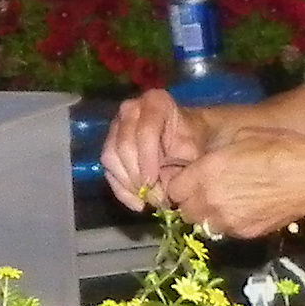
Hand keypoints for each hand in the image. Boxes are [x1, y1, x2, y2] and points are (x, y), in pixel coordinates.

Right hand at [96, 90, 204, 212]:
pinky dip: (122, 190)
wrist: (192, 141)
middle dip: (138, 175)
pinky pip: (108, 170)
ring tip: (149, 200)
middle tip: (154, 196)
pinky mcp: (110, 146)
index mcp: (156, 102)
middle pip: (124, 145)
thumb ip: (181, 164)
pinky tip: (138, 203)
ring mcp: (117, 126)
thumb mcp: (196, 149)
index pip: (145, 130)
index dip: (147, 159)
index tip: (154, 182)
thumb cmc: (196, 143)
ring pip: (111, 157)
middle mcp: (131, 109)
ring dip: (129, 184)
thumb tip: (164, 188)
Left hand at [160, 126, 304, 241]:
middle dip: (191, 201)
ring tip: (225, 200)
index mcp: (207, 172)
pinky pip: (225, 230)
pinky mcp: (244, 233)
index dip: (181, 184)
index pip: (173, 189)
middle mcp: (211, 200)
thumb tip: (202, 164)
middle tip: (206, 190)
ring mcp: (228, 220)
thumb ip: (213, 156)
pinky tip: (243, 209)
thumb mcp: (241, 138)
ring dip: (208, 214)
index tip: (189, 179)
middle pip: (185, 210)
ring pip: (203, 224)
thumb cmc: (279, 148)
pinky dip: (228, 222)